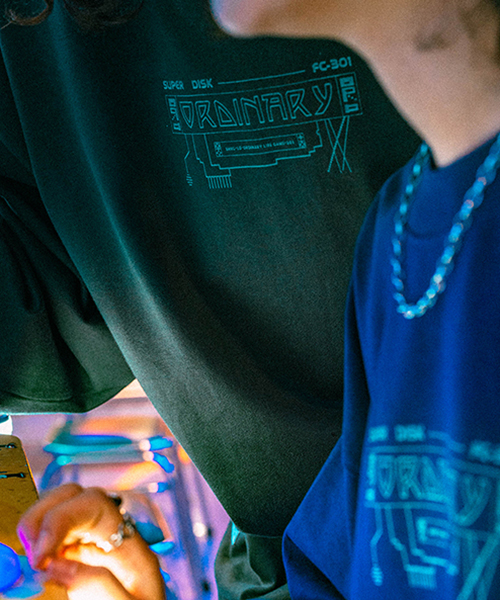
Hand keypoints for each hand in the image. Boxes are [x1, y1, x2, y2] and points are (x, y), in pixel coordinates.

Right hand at [17, 483, 166, 599]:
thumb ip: (100, 587)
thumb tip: (59, 566)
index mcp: (130, 544)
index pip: (95, 505)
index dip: (60, 519)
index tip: (39, 554)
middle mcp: (112, 538)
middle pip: (76, 497)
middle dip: (45, 515)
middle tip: (29, 554)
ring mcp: (94, 548)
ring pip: (63, 511)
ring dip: (40, 528)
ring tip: (32, 560)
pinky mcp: (78, 562)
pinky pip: (57, 540)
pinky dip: (40, 546)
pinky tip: (37, 566)